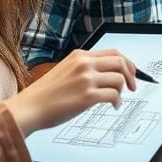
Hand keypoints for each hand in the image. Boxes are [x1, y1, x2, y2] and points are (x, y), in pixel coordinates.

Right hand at [4, 49, 135, 135]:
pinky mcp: (87, 96)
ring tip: (115, 100)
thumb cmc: (45, 94)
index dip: (127, 63)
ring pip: (119, 79)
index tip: (131, 73)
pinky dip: (117, 101)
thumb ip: (84, 68)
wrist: (28, 108)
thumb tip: (107, 74)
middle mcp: (84, 64)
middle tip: (132, 87)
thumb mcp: (65, 70)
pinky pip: (114, 95)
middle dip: (131, 75)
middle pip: (121, 63)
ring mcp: (86, 79)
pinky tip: (113, 106)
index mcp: (79, 55)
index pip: (113, 52)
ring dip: (122, 91)